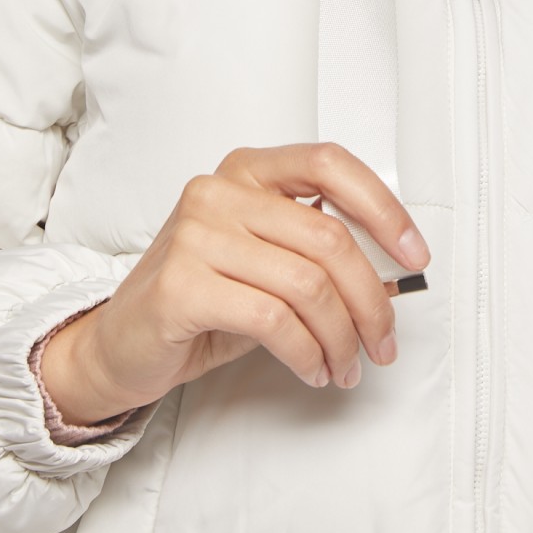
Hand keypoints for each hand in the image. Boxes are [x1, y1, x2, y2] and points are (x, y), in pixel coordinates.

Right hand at [38, 142, 430, 423]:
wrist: (117, 344)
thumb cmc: (201, 299)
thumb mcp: (266, 264)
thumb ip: (319, 253)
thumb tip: (393, 274)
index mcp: (248, 169)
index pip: (330, 163)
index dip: (382, 207)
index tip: (415, 253)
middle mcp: (220, 190)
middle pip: (328, 237)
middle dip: (371, 298)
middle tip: (384, 341)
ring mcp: (196, 233)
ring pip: (307, 284)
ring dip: (341, 336)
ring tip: (346, 365)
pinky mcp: (181, 284)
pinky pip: (273, 319)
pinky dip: (307, 352)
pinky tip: (313, 368)